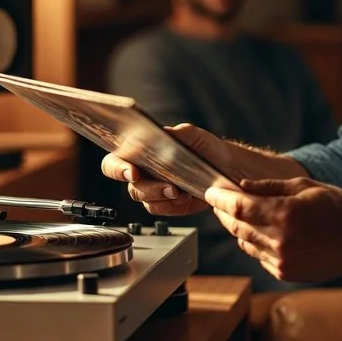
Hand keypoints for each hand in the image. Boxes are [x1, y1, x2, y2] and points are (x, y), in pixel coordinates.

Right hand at [100, 122, 241, 215]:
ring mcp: (152, 188)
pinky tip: (185, 196)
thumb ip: (182, 132)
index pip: (116, 159)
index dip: (118, 167)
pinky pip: (158, 209)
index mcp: (142, 149)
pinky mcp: (163, 203)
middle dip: (148, 187)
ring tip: (181, 191)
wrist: (225, 168)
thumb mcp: (197, 136)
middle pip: (129, 184)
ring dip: (162, 196)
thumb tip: (167, 131)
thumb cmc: (206, 149)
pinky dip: (171, 205)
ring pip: (143, 198)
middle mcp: (142, 170)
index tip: (131, 172)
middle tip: (168, 187)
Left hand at [205, 176, 341, 282]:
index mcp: (285, 214)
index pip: (240, 207)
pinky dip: (253, 242)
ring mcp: (281, 260)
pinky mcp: (284, 272)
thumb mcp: (304, 186)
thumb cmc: (336, 207)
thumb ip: (269, 187)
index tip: (210, 191)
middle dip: (224, 212)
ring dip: (237, 228)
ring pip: (244, 242)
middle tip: (217, 201)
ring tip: (238, 213)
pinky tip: (259, 231)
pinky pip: (258, 255)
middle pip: (237, 226)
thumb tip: (242, 186)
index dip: (220, 198)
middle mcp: (280, 240)